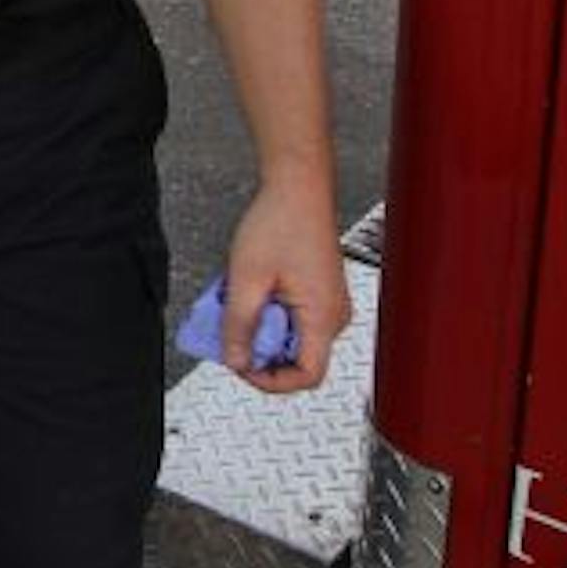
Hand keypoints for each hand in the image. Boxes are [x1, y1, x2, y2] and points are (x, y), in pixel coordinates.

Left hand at [221, 183, 350, 393]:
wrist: (297, 187)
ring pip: (291, 336)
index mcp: (324, 317)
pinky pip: (293, 317)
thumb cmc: (281, 221)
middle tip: (233, 329)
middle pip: (296, 357)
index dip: (271, 380)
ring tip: (239, 301)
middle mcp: (334, 314)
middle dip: (260, 348)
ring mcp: (328, 303)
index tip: (242, 366)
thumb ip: (239, 326)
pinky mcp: (318, 291)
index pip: (306, 376)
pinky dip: (268, 311)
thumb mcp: (246, 279)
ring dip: (261, 327)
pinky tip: (250, 290)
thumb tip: (235, 359)